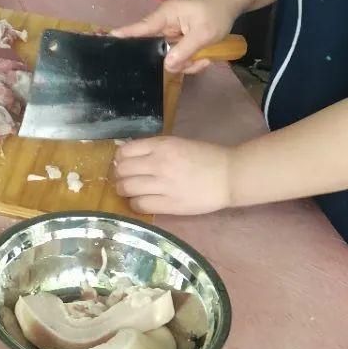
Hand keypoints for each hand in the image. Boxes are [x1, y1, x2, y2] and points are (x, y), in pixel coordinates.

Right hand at [112, 0, 239, 73]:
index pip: (140, 27)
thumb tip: (167, 66)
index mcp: (165, 16)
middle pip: (154, 49)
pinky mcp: (179, 40)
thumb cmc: (216, 13)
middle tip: (194, 62)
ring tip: (204, 59)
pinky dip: (191, 61)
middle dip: (174, 61)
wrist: (230, 4)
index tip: (108, 40)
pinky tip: (205, 58)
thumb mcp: (204, 33)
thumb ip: (185, 50)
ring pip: (168, 57)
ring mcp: (171, 34)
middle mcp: (164, 25)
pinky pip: (178, 57)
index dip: (125, 35)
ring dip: (186, 63)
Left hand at [114, 136, 232, 214]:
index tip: (124, 163)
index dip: (120, 158)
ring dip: (124, 190)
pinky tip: (141, 201)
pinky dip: (135, 204)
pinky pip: (140, 205)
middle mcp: (159, 163)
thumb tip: (127, 156)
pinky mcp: (170, 204)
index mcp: (162, 146)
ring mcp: (164, 185)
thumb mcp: (177, 143)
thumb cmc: (205, 157)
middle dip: (119, 175)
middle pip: (122, 170)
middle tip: (124, 179)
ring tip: (130, 191)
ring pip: (128, 188)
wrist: (229, 176)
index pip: (125, 151)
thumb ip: (154, 148)